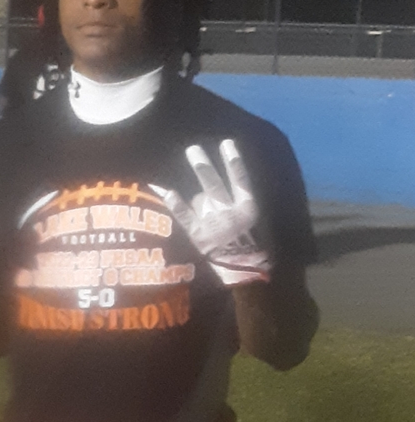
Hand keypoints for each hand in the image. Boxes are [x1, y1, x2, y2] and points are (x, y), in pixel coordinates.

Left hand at [150, 139, 271, 285]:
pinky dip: (173, 201)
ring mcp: (212, 223)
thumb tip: (232, 195)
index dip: (234, 161)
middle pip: (214, 184)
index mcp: (248, 210)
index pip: (240, 180)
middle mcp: (229, 212)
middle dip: (203, 166)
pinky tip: (162, 188)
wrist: (246, 277)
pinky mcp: (198, 236)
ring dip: (198, 183)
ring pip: (201, 197)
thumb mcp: (259, 229)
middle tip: (192, 150)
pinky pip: (184, 215)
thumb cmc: (257, 255)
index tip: (227, 144)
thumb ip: (247, 211)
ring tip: (194, 162)